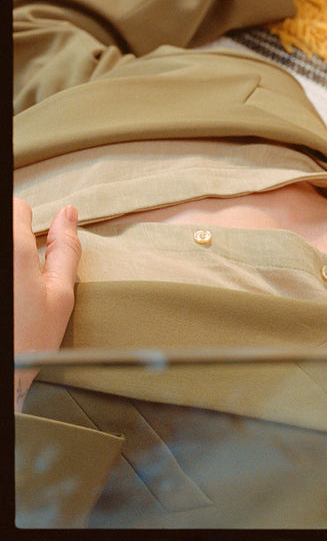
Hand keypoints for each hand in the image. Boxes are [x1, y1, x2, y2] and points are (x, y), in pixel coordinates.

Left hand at [13, 199, 81, 411]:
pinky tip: (10, 297)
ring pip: (0, 250)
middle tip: (19, 277)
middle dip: (14, 244)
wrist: (6, 370)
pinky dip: (5, 277)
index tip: (31, 250)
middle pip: (4, 226)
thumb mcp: (61, 293)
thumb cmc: (30, 339)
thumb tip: (68, 214)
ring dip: (9, 264)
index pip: (17, 207)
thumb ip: (66, 249)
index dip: (29, 225)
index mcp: (16, 249)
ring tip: (14, 292)